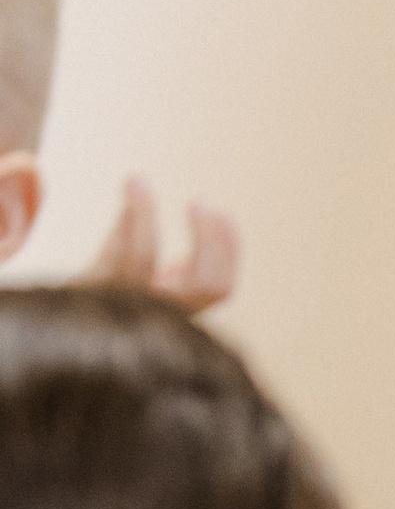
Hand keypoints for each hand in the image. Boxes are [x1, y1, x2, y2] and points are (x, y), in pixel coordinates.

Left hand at [83, 179, 239, 313]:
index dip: (226, 248)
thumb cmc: (101, 303)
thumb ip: (164, 270)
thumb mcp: (140, 286)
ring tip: (136, 179)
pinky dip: (119, 224)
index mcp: (175, 312)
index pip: (217, 287)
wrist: (53, 328)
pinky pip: (107, 257)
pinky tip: (125, 195)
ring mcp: (122, 310)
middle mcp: (155, 317)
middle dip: (209, 241)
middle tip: (200, 203)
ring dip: (143, 215)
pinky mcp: (86, 296)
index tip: (219, 211)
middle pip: (202, 286)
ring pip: (141, 262)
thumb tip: (194, 243)